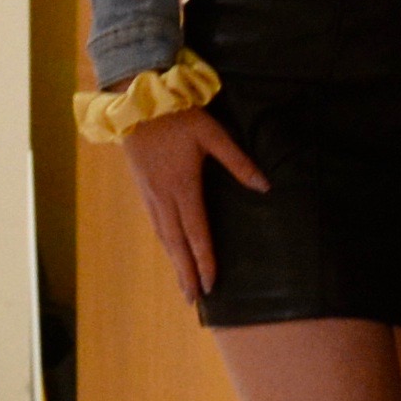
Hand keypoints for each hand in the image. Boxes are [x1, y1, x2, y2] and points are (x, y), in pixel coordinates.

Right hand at [122, 105, 266, 305]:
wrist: (136, 102)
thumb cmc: (179, 117)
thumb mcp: (214, 135)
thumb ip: (239, 162)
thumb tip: (264, 186)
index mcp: (183, 187)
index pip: (197, 232)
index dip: (204, 260)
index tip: (210, 283)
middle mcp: (163, 197)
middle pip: (175, 243)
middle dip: (185, 272)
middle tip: (192, 299)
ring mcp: (149, 194)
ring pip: (162, 235)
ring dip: (173, 261)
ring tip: (182, 282)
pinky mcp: (142, 188)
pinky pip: (155, 224)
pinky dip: (164, 242)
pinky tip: (169, 250)